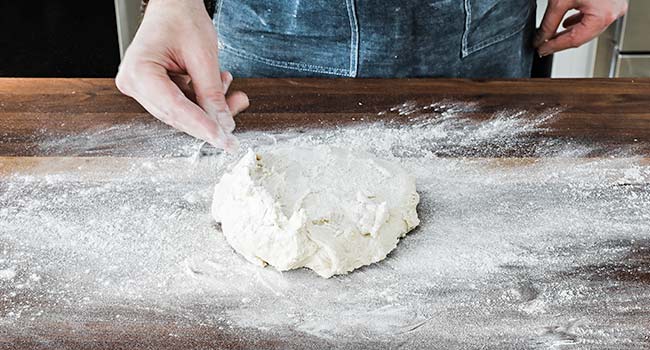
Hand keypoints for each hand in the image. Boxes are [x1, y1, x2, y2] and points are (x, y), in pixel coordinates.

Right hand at [115, 0, 248, 151]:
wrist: (174, 5)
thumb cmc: (182, 19)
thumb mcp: (204, 56)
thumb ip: (213, 93)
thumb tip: (224, 125)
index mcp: (139, 71)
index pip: (175, 108)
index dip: (202, 126)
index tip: (224, 140)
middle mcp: (134, 82)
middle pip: (177, 115)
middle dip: (210, 119)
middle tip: (235, 123)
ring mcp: (142, 87)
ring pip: (182, 113)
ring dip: (210, 108)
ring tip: (234, 95)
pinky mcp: (154, 90)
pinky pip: (182, 105)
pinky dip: (203, 100)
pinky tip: (221, 87)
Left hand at [534, 0, 627, 55]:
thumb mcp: (560, 0)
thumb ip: (549, 22)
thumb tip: (540, 37)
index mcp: (602, 15)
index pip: (574, 40)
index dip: (555, 47)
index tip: (541, 50)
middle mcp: (612, 13)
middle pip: (583, 36)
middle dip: (561, 41)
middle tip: (543, 46)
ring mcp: (614, 8)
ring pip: (588, 28)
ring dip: (569, 33)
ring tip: (552, 37)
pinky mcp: (611, 2)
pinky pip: (594, 18)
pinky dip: (578, 22)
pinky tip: (566, 23)